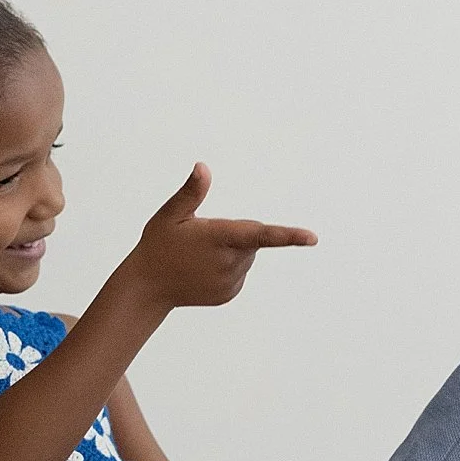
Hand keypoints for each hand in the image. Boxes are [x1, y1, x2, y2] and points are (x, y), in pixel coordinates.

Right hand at [133, 164, 315, 311]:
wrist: (147, 287)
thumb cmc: (158, 245)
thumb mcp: (169, 215)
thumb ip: (191, 192)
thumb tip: (203, 167)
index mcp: (218, 238)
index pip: (260, 235)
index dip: (288, 236)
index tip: (312, 238)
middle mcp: (230, 263)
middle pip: (251, 238)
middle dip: (233, 233)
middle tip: (201, 238)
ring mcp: (231, 281)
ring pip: (246, 255)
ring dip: (230, 250)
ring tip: (199, 255)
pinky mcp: (230, 293)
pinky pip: (239, 271)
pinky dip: (227, 265)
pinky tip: (203, 268)